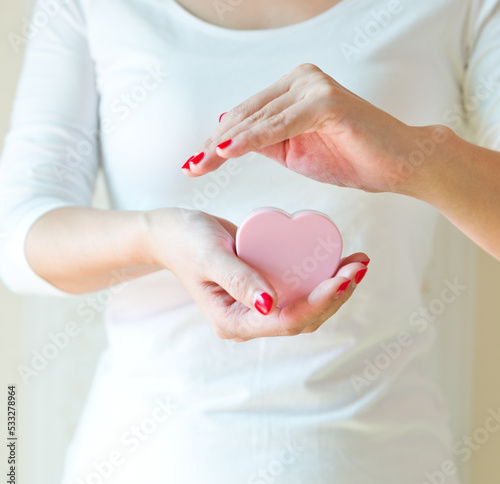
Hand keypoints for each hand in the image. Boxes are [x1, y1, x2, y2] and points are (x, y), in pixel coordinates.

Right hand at [144, 207, 369, 340]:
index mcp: (234, 321)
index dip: (319, 302)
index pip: (286, 321)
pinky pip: (298, 289)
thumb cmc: (185, 241)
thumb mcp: (209, 255)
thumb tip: (269, 304)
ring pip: (306, 307)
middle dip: (335, 296)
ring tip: (357, 263)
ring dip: (335, 289)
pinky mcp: (265, 288)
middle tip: (358, 266)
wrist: (174, 232)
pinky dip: (321, 277)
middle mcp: (249, 319)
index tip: (343, 277)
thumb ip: (237, 279)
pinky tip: (338, 260)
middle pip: (303, 318)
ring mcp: (258, 306)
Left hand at [182, 63, 448, 195]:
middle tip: (190, 167)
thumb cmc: (352, 158)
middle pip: (244, 116)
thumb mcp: (295, 152)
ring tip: (200, 163)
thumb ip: (265, 141)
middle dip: (214, 145)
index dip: (217, 142)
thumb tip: (230, 137)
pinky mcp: (325, 101)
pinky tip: (227, 151)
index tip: (195, 163)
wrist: (399, 163)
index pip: (245, 117)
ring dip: (225, 143)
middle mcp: (299, 81)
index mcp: (292, 91)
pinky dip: (252, 139)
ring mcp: (312, 87)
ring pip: (257, 119)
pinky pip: (279, 124)